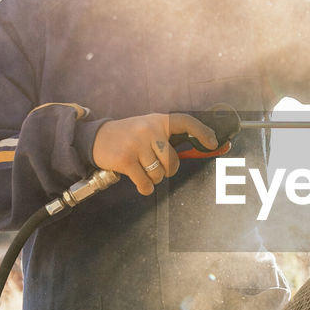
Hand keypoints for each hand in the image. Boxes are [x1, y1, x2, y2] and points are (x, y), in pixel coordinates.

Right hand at [93, 112, 218, 194]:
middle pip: (172, 161)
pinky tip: (139, 182)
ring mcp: (137, 144)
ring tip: (141, 169)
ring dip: (153, 178)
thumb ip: (168, 138)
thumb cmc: (128, 136)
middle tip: (154, 166)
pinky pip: (145, 183)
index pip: (185, 122)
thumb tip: (198, 149)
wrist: (96, 138)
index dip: (203, 132)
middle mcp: (149, 130)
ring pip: (159, 174)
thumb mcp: (148, 129)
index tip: (213, 143)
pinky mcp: (126, 159)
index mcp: (158, 121)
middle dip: (167, 170)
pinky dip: (145, 188)